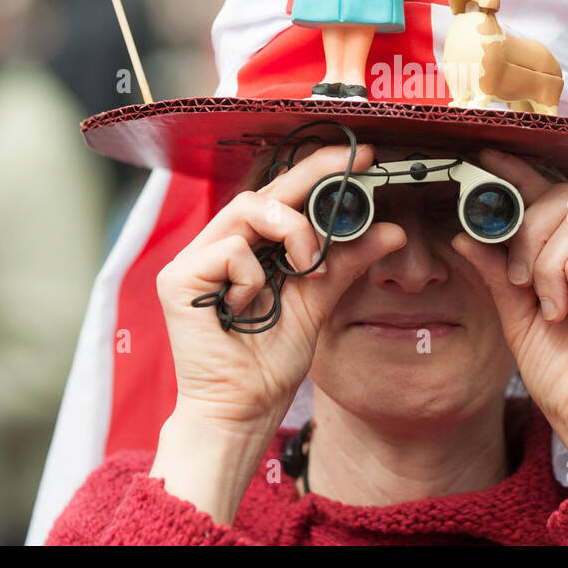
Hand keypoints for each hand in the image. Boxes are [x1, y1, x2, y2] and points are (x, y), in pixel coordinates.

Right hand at [154, 143, 404, 443]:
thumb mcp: (320, 301)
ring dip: (290, 234)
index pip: (282, 196)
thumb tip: (390, 230)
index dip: (316, 169)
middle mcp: (219, 246)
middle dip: (311, 183)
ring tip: (304, 268)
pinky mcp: (177, 279)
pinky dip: (253, 277)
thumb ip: (347, 263)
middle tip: (347, 183)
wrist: (244, 410)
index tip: (359, 156)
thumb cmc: (269, 362)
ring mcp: (194, 260)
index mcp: (250, 248)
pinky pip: (230, 251)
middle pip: (265, 191)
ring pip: (250, 210)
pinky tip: (247, 306)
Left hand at [451, 149, 567, 486]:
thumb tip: (463, 233)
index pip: (543, 199)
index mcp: (564, 257)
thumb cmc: (560, 375)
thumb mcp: (514, 317)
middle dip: (527, 231)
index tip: (485, 159)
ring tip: (554, 309)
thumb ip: (494, 273)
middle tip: (520, 280)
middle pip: (560, 198)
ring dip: (548, 267)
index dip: (516, 174)